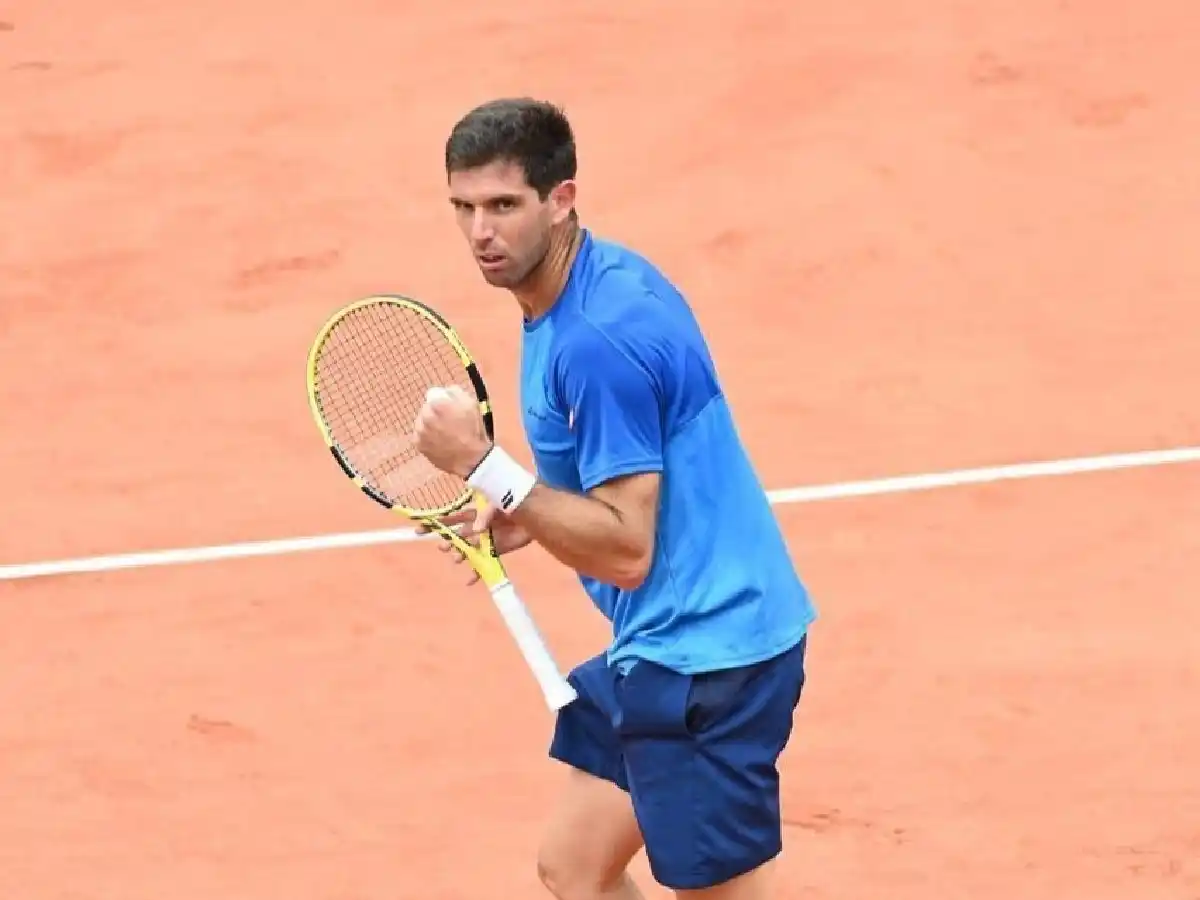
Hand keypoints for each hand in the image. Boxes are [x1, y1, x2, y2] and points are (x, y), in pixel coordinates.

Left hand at [413, 386, 490, 478]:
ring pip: (421, 421)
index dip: (442, 401)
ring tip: (443, 433)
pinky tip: (438, 441)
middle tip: (447, 422)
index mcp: (438, 404)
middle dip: (434, 412)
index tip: (449, 409)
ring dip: (429, 424)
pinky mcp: (418, 444)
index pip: (432, 395)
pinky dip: (427, 437)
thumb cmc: (473, 430)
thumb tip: (445, 390)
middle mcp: (426, 416)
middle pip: (426, 408)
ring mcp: (420, 431)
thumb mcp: (471, 404)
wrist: (471, 459)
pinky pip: (420, 435)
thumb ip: (455, 392)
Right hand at [416, 503, 533, 585]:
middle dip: (446, 542)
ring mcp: (485, 541)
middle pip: (456, 537)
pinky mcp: (495, 551)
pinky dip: (477, 572)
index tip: (420, 531)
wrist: (532, 512)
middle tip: (442, 547)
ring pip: (467, 551)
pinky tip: (470, 580)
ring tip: (456, 559)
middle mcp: (476, 528)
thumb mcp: (496, 502)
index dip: (435, 525)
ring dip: (459, 555)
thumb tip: (477, 530)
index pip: (451, 519)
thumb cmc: (512, 501)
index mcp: (473, 514)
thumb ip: (485, 515)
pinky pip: (483, 563)